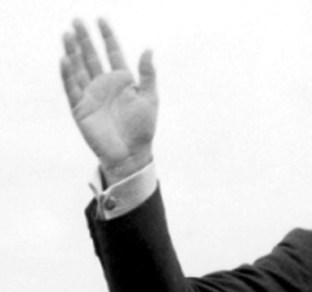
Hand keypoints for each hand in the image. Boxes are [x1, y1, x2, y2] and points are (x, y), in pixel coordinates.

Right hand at [60, 18, 157, 184]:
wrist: (132, 153)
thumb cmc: (143, 127)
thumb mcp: (149, 98)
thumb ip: (147, 74)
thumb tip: (148, 49)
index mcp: (122, 80)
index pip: (112, 53)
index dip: (107, 37)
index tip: (101, 20)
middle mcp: (104, 84)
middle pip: (92, 56)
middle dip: (85, 39)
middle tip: (77, 20)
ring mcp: (91, 95)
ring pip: (79, 68)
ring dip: (73, 52)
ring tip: (68, 34)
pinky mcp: (81, 108)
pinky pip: (72, 88)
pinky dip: (68, 74)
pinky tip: (65, 59)